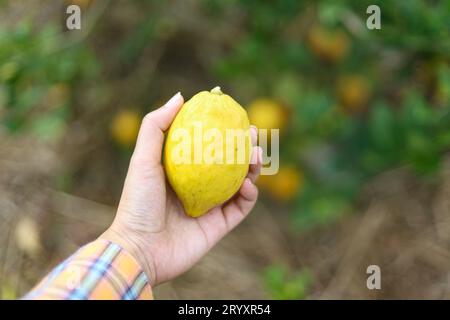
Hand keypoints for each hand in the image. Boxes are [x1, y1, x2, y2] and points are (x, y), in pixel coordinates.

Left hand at [101, 92, 261, 285]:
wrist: (140, 249)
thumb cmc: (137, 202)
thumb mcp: (143, 159)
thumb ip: (155, 126)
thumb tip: (180, 96)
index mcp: (182, 171)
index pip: (208, 146)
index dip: (223, 130)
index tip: (234, 114)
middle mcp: (198, 187)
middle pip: (228, 163)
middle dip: (244, 147)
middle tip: (253, 134)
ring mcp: (210, 206)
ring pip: (240, 183)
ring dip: (252, 168)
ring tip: (255, 155)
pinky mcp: (219, 226)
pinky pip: (241, 207)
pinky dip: (249, 194)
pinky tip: (248, 184)